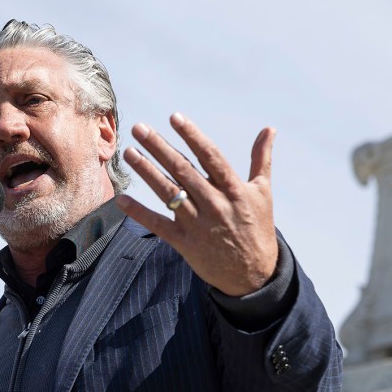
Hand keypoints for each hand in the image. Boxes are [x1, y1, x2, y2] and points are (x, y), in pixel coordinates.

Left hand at [115, 113, 277, 296]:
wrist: (254, 274)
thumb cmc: (257, 227)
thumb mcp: (262, 192)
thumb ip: (262, 159)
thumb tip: (270, 128)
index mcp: (234, 189)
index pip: (210, 156)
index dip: (192, 136)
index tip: (174, 117)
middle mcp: (215, 204)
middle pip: (183, 170)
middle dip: (160, 147)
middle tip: (140, 128)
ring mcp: (199, 224)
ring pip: (168, 193)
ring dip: (147, 172)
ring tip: (129, 152)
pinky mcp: (185, 243)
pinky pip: (158, 225)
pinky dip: (139, 213)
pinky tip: (121, 199)